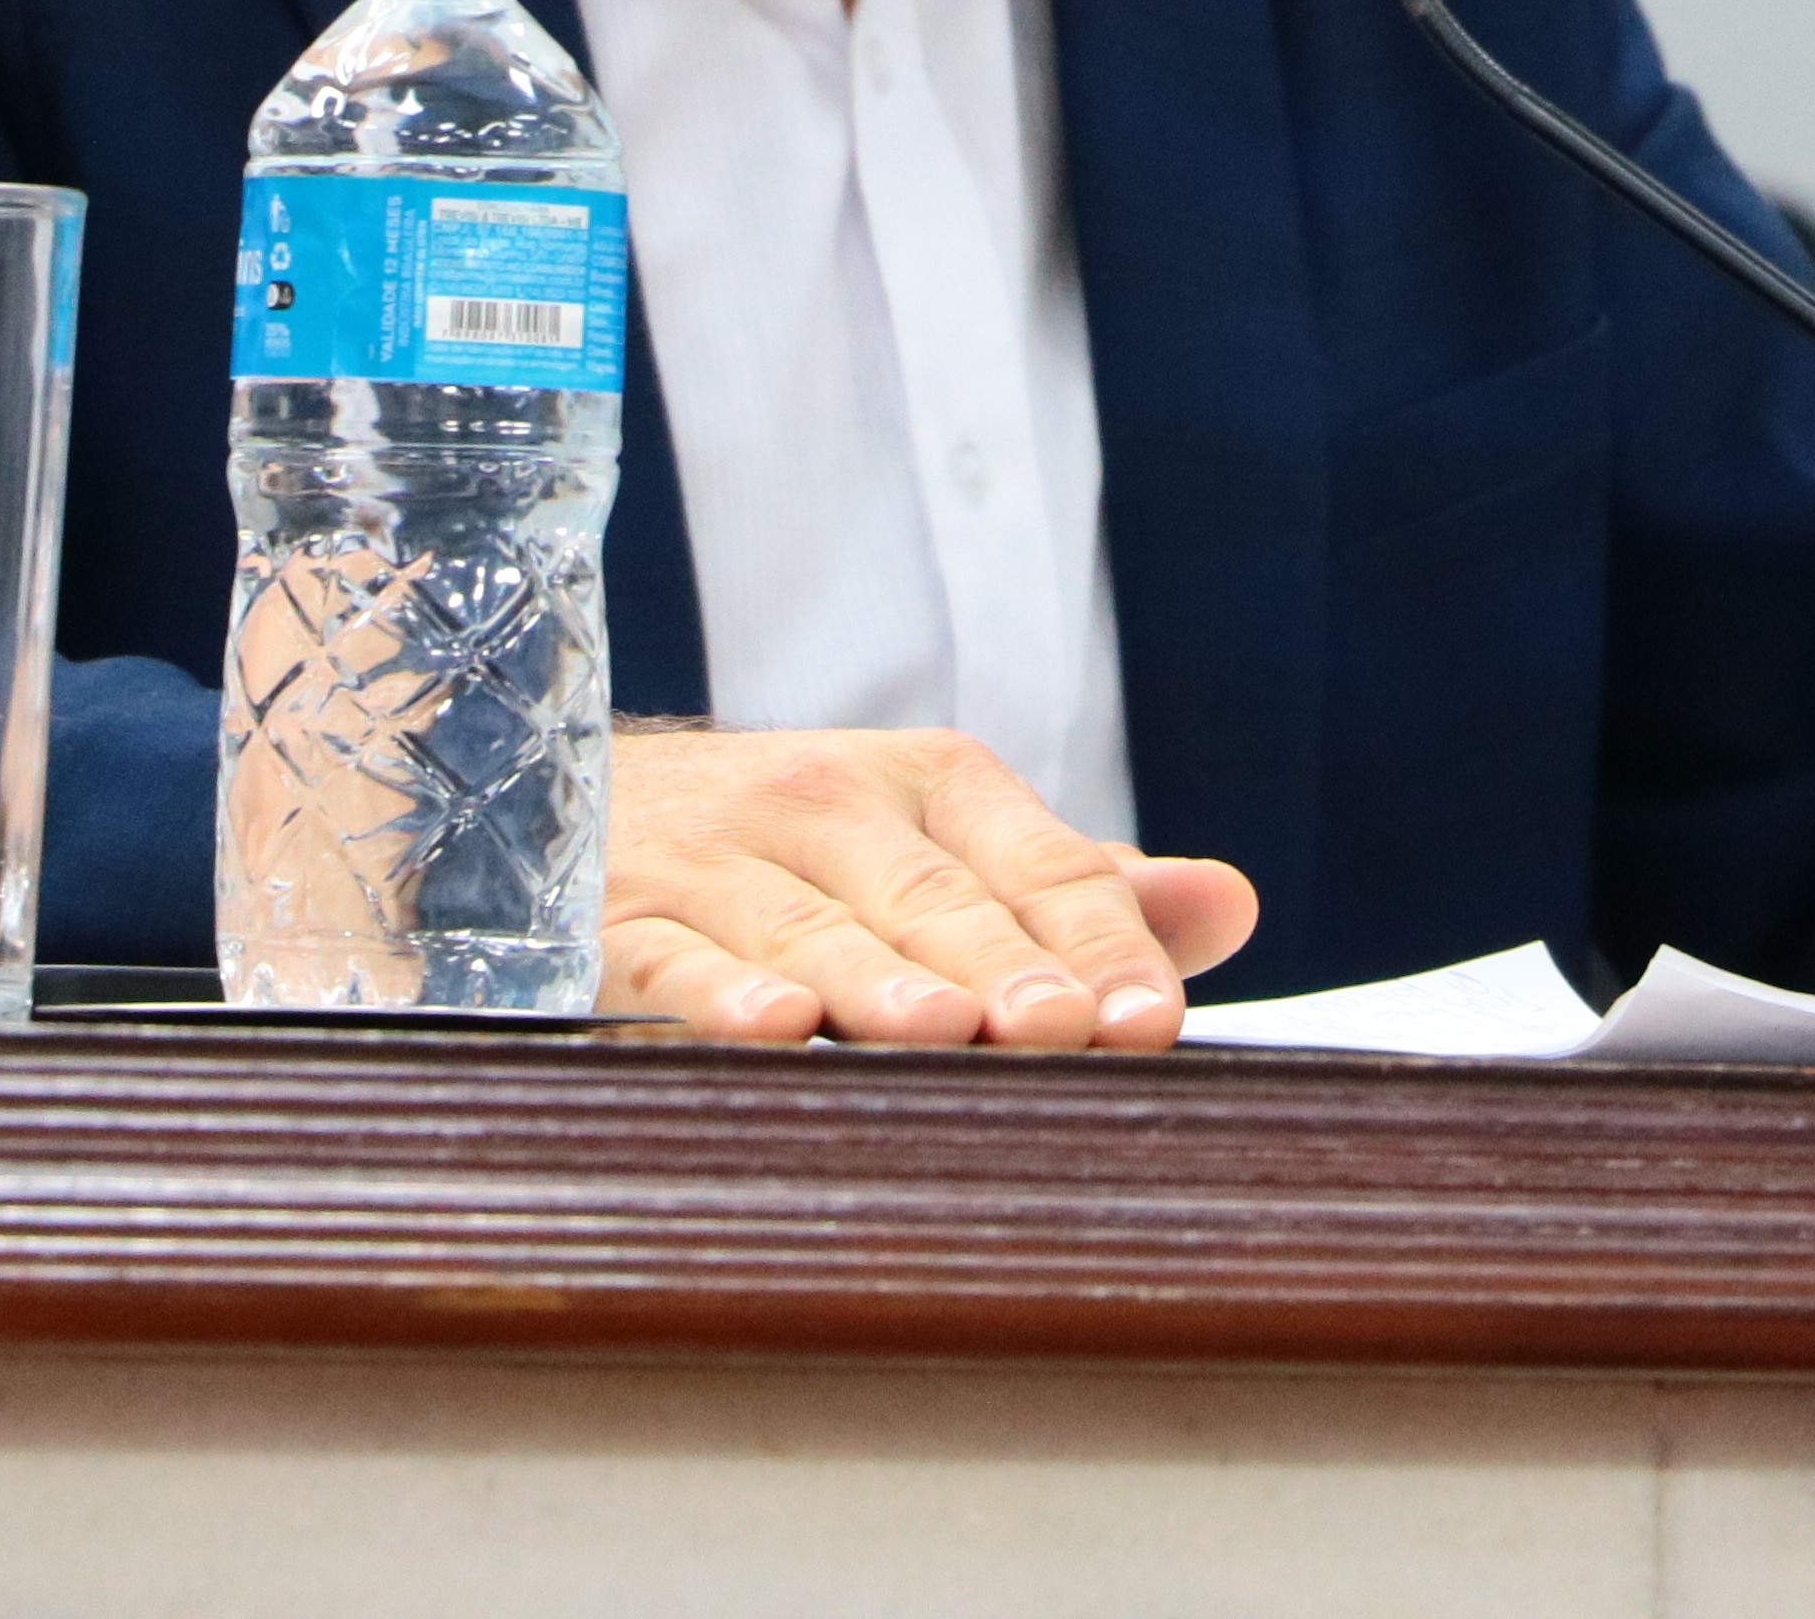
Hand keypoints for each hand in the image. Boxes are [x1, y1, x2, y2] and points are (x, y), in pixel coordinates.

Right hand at [602, 725, 1260, 1049]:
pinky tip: (776, 1029)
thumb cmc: (806, 850)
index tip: (1151, 1023)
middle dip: (1001, 966)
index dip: (1101, 946)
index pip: (1043, 865)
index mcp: (932, 784)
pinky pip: (676, 961)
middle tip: (1064, 1030)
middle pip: (935, 899)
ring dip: (880, 981)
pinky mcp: (622, 920)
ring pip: (812, 929)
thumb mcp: (943, 843)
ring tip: (944, 1030)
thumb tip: (1230, 905)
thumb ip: (1077, 891)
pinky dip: (722, 995)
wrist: (584, 795)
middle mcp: (830, 804)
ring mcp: (720, 861)